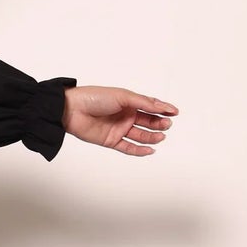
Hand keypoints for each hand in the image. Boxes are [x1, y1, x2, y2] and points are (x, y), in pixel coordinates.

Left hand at [62, 85, 177, 154]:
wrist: (71, 110)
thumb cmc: (95, 97)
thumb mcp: (122, 96)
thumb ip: (143, 102)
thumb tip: (162, 106)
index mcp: (128, 102)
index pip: (150, 106)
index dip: (163, 109)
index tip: (175, 112)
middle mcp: (125, 115)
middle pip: (147, 122)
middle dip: (159, 123)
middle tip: (167, 124)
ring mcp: (118, 129)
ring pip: (140, 135)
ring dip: (152, 136)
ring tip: (161, 136)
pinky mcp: (111, 141)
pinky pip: (129, 148)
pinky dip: (140, 150)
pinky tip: (150, 150)